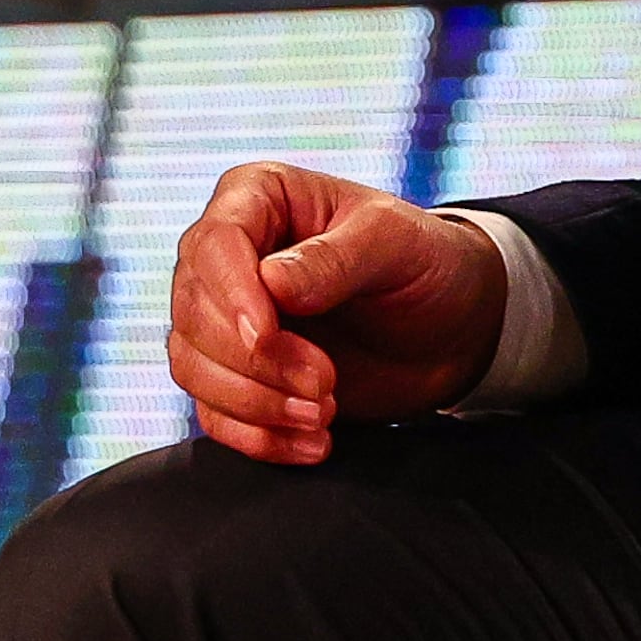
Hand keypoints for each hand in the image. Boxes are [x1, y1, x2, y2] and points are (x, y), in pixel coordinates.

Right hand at [166, 162, 508, 460]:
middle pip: (194, 313)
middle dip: (255, 361)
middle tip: (325, 382)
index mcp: (259, 197)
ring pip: (193, 367)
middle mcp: (228, 255)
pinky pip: (214, 413)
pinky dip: (257, 437)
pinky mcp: (236, 374)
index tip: (267, 337)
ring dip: (255, 403)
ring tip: (324, 412)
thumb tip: (271, 282)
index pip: (214, 244)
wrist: (448, 327)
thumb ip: (335, 258)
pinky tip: (312, 443)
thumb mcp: (396, 243)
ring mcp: (224, 317)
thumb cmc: (423, 262)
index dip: (231, 296)